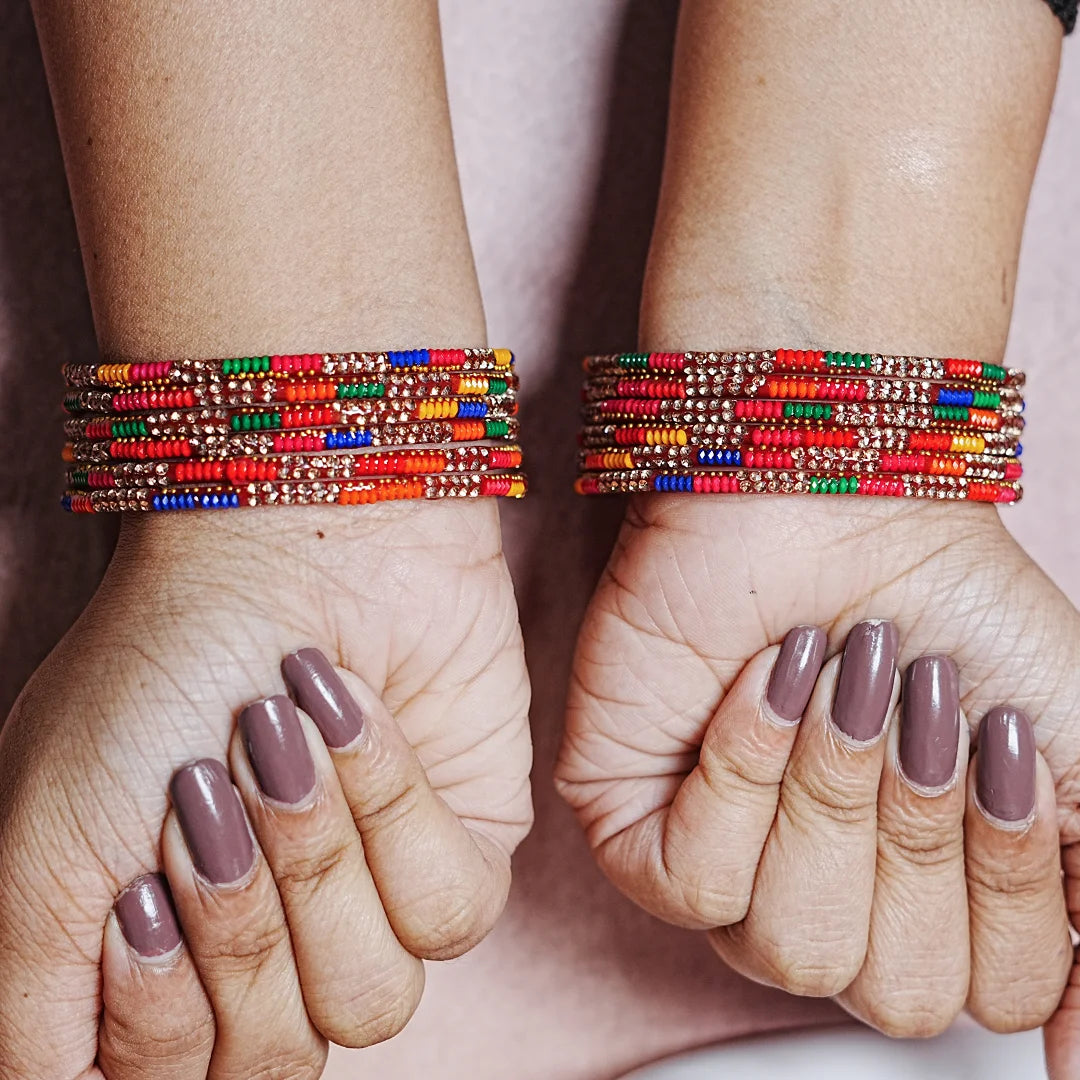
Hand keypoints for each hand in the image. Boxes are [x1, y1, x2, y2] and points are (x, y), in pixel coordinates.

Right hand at [0, 503, 531, 1077]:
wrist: (292, 540)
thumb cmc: (156, 674)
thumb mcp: (45, 851)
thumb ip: (40, 1018)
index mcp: (170, 966)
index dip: (156, 1011)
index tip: (134, 885)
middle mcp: (275, 950)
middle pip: (277, 1062)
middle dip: (238, 922)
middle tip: (208, 795)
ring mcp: (374, 906)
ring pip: (371, 1004)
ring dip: (314, 861)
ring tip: (280, 747)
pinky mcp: (465, 852)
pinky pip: (449, 914)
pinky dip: (392, 810)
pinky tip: (351, 721)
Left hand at [557, 495, 1079, 1037]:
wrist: (834, 499)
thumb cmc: (952, 611)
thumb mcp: (1078, 752)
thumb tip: (1073, 1064)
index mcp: (928, 900)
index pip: (985, 997)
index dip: (1008, 880)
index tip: (1002, 743)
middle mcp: (830, 901)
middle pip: (892, 990)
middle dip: (919, 832)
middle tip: (917, 708)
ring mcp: (730, 870)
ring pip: (793, 948)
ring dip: (835, 798)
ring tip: (838, 689)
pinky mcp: (636, 828)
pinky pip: (696, 883)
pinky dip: (747, 773)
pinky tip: (762, 684)